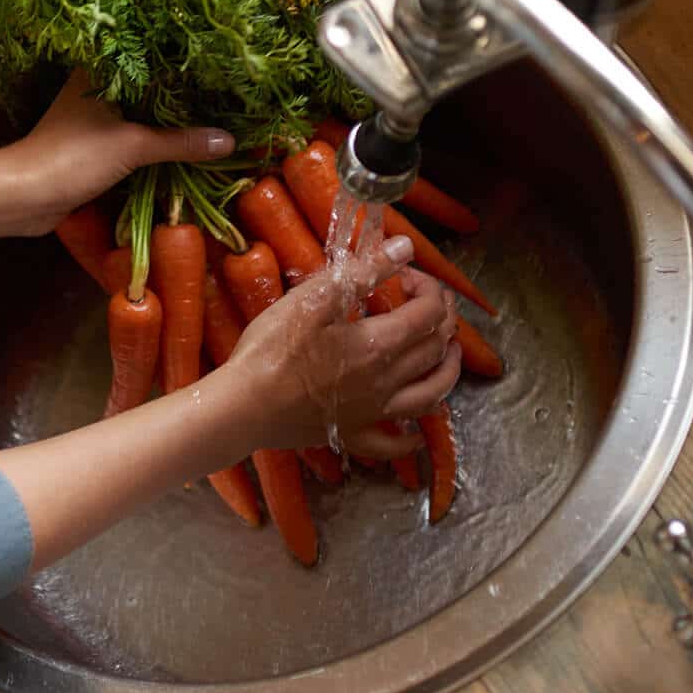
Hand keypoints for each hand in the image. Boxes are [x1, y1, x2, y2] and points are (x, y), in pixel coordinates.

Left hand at [0, 71, 235, 236]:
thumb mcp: (134, 146)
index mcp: (98, 71)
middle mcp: (94, 88)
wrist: (24, 196)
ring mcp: (91, 117)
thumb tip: (228, 140)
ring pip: (138, 112)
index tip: (215, 60)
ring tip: (210, 115)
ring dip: (166, 119)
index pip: (146, 54)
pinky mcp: (90, 145)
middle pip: (145, 85)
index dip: (179, 58)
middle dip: (178, 93)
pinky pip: (129, 136)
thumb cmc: (73, 156)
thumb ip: (180, 142)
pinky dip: (152, 141)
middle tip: (222, 91)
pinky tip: (180, 144)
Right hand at [207, 242, 460, 472]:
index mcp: (378, 345)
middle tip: (430, 300)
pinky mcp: (352, 434)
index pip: (428, 313)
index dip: (428, 288)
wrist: (242, 407)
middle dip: (442, 318)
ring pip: (431, 394)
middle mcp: (386, 381)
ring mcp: (373, 412)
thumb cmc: (271, 350)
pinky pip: (393, 443)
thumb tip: (404, 248)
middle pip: (435, 348)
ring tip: (449, 352)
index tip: (405, 274)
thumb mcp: (313, 299)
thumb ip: (363, 272)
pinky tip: (416, 434)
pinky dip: (411, 439)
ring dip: (448, 370)